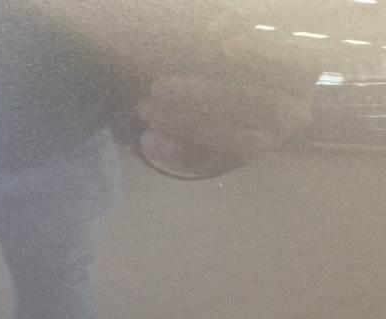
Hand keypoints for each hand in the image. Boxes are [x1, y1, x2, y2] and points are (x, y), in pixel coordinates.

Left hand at [136, 14, 316, 177]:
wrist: (228, 108)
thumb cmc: (234, 64)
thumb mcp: (234, 42)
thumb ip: (231, 30)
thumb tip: (218, 26)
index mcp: (300, 75)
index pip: (292, 65)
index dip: (259, 55)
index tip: (223, 47)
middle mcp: (292, 112)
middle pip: (254, 104)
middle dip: (204, 95)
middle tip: (159, 85)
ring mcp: (267, 142)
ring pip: (232, 139)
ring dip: (185, 124)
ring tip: (146, 109)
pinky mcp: (237, 164)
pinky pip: (209, 162)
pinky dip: (177, 151)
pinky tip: (150, 139)